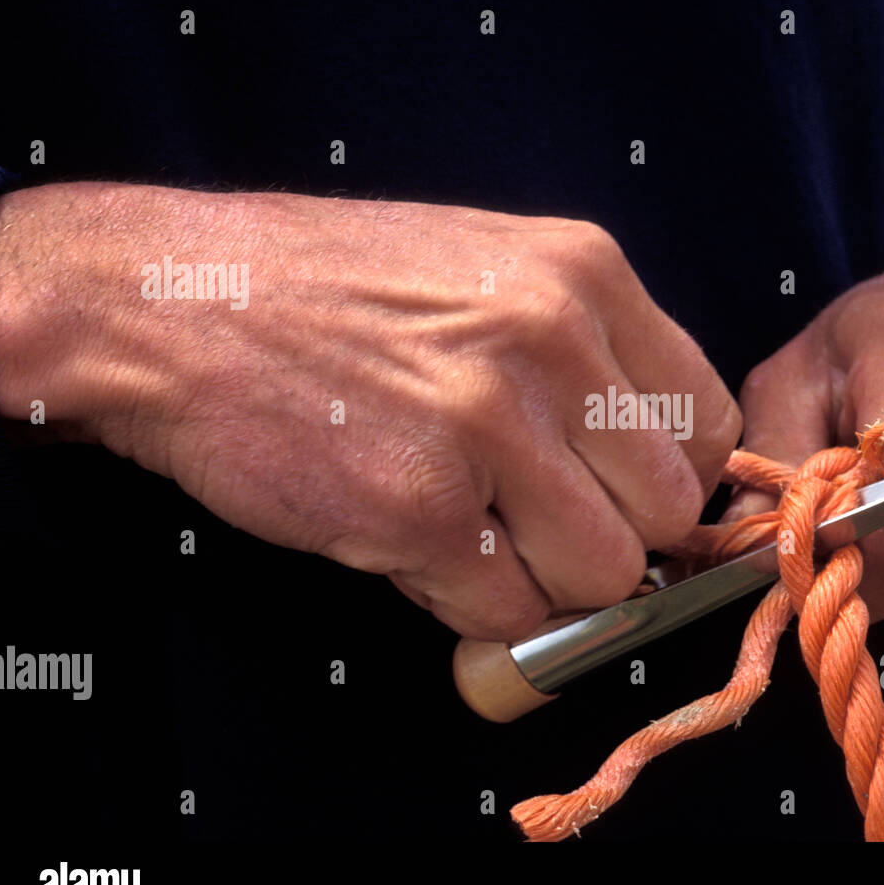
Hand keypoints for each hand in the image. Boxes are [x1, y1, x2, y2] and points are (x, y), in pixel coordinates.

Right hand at [0, 183, 739, 639]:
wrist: (174, 301)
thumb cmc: (332, 292)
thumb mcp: (490, 271)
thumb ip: (589, 359)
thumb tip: (652, 478)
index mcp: (586, 274)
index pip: (709, 422)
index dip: (669, 476)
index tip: (619, 491)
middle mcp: (553, 342)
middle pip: (668, 511)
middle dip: (612, 538)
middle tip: (539, 525)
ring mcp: (486, 427)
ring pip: (605, 576)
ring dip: (545, 582)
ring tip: (472, 535)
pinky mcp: (418, 508)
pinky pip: (510, 613)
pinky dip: (474, 607)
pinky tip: (418, 547)